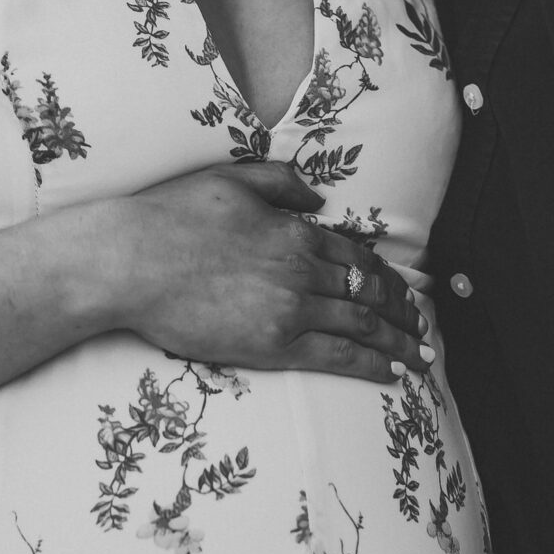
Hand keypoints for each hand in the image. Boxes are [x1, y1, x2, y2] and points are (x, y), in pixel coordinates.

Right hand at [104, 161, 430, 382]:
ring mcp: (290, 308)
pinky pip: (338, 357)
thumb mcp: (232, 180)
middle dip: (404, 311)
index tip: (405, 291)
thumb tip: (320, 196)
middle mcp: (302, 268)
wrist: (129, 261)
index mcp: (295, 228)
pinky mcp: (272, 345)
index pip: (358, 256)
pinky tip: (392, 373)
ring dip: (399, 341)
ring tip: (420, 354)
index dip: (388, 277)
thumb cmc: (171, 217)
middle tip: (424, 326)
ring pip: (363, 326)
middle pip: (370, 292)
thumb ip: (282, 183)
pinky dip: (373, 365)